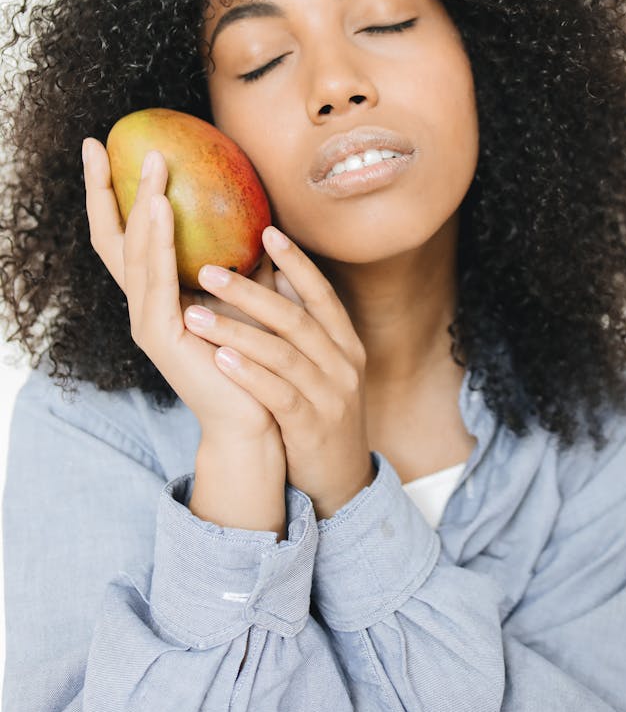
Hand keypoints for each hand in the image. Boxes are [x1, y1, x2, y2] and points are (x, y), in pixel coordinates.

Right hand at [82, 138, 285, 454]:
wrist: (255, 416)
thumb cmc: (254, 356)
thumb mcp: (246, 293)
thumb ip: (241, 256)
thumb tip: (259, 205)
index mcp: (157, 293)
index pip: (124, 233)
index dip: (110, 192)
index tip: (102, 147)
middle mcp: (143, 303)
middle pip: (111, 236)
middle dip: (104, 188)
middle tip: (100, 143)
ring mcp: (147, 320)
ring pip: (133, 251)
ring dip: (140, 202)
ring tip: (149, 162)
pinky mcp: (160, 336)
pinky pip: (156, 278)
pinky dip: (158, 239)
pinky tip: (163, 207)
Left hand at [184, 230, 375, 519]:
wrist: (340, 481)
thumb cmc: (319, 410)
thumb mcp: (320, 364)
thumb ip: (300, 324)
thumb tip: (272, 272)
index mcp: (345, 342)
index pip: (321, 293)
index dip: (296, 262)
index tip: (266, 230)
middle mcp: (344, 364)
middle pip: (296, 318)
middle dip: (250, 291)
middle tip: (207, 267)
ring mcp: (331, 397)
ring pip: (284, 355)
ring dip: (238, 331)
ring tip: (194, 312)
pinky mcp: (312, 428)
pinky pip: (279, 395)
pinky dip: (250, 375)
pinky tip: (220, 360)